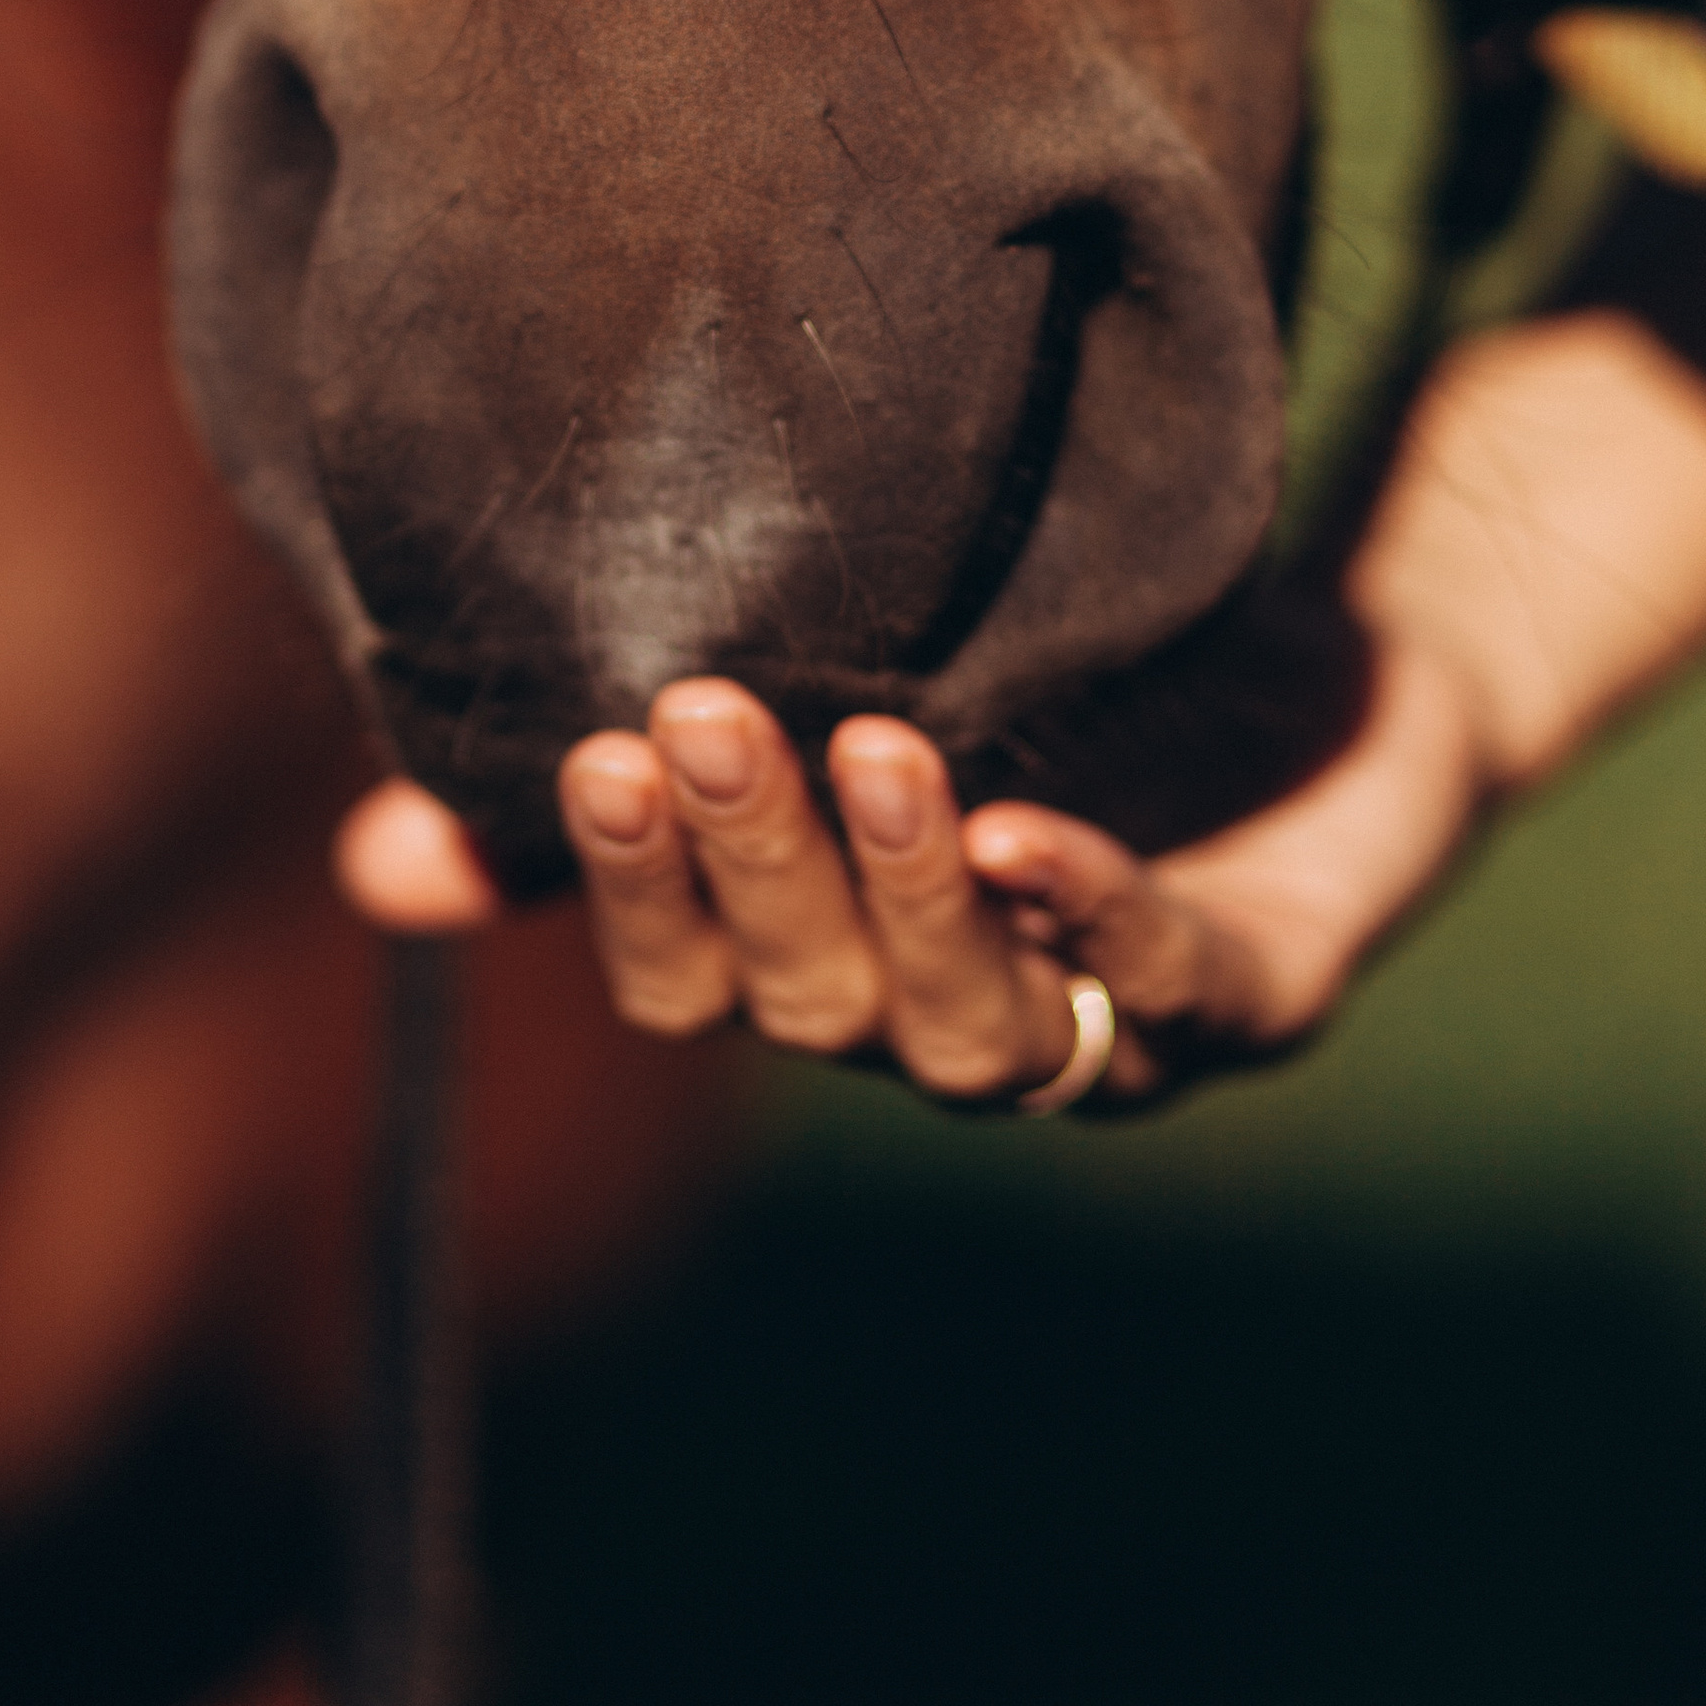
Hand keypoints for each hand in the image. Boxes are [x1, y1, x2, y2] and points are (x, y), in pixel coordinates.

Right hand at [334, 310, 1705, 1111]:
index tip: (586, 750)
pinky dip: (1096, 914)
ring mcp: (1112, 1028)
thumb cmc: (1058, 693)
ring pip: (978, 1030)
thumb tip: (368, 861)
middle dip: (756, 868)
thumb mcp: (842, 702)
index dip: (638, 891)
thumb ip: (653, 771)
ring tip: (872, 745)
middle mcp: (953, 1027)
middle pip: (822, 1008)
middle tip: (703, 713)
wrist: (1336, 674)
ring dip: (909, 897)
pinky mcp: (1266, 984)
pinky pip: (1174, 984)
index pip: (694, 987)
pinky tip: (1028, 831)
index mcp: (838, 968)